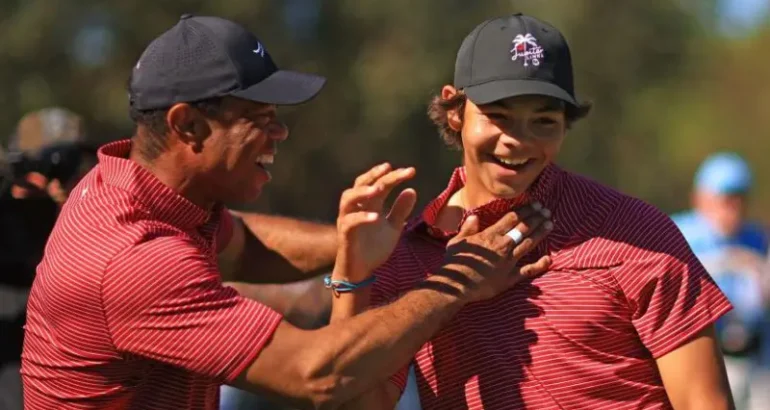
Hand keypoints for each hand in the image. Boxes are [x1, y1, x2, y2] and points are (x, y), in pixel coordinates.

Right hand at [334, 163, 417, 280]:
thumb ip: (400, 210)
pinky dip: (362, 217)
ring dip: (363, 191)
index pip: (379, 183)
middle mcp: (357, 208)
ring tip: (379, 188)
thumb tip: (412, 190)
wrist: (361, 271)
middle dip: (375, 174)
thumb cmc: (374, 248)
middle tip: (390, 168)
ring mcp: (348, 220)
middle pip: (361, 184)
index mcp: (369, 204)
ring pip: (348, 198)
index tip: (410, 171)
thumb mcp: (393, 228)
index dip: (393, 176)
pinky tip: (376, 217)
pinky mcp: (345, 234)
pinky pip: (350, 222)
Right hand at [430, 204, 552, 302]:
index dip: (525, 210)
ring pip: (528, 244)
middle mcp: (502, 246)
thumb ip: (468, 228)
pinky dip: (540, 265)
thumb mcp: (457, 241)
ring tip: (550, 224)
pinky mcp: (510, 277)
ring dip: (540, 233)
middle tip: (546, 211)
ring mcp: (508, 262)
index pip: (512, 218)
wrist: (456, 285)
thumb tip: (475, 217)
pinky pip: (529, 270)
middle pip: (523, 228)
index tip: (535, 204)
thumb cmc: (454, 262)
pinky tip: (549, 258)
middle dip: (536, 218)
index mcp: (490, 235)